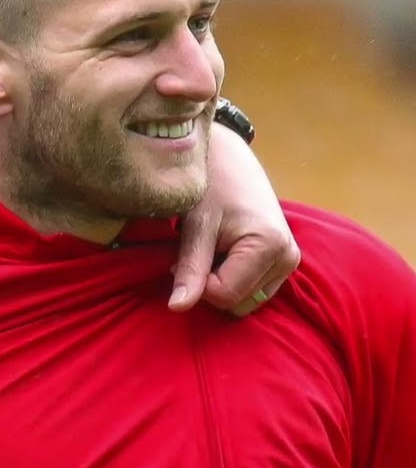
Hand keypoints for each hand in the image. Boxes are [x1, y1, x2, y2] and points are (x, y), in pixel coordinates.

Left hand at [171, 127, 300, 315]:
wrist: (230, 159)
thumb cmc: (211, 186)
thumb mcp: (196, 227)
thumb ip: (190, 269)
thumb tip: (177, 308)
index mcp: (270, 247)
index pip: (225, 296)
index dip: (196, 284)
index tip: (180, 259)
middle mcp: (287, 259)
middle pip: (238, 305)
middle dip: (210, 287)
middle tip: (197, 253)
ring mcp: (289, 262)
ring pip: (245, 302)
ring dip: (221, 284)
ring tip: (211, 250)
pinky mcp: (284, 262)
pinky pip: (252, 290)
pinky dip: (232, 280)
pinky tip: (223, 253)